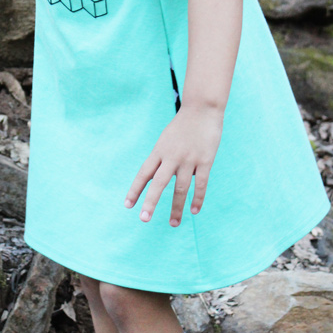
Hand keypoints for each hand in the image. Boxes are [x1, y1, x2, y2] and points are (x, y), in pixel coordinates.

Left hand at [124, 103, 223, 225]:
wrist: (202, 108)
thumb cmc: (183, 126)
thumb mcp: (166, 140)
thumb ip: (161, 159)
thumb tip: (156, 180)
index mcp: (159, 151)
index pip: (143, 174)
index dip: (135, 190)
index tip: (127, 205)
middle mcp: (171, 157)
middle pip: (158, 183)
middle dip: (150, 202)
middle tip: (143, 219)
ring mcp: (188, 159)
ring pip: (180, 188)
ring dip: (176, 208)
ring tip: (172, 224)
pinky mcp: (205, 161)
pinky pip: (200, 184)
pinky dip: (197, 199)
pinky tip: (194, 211)